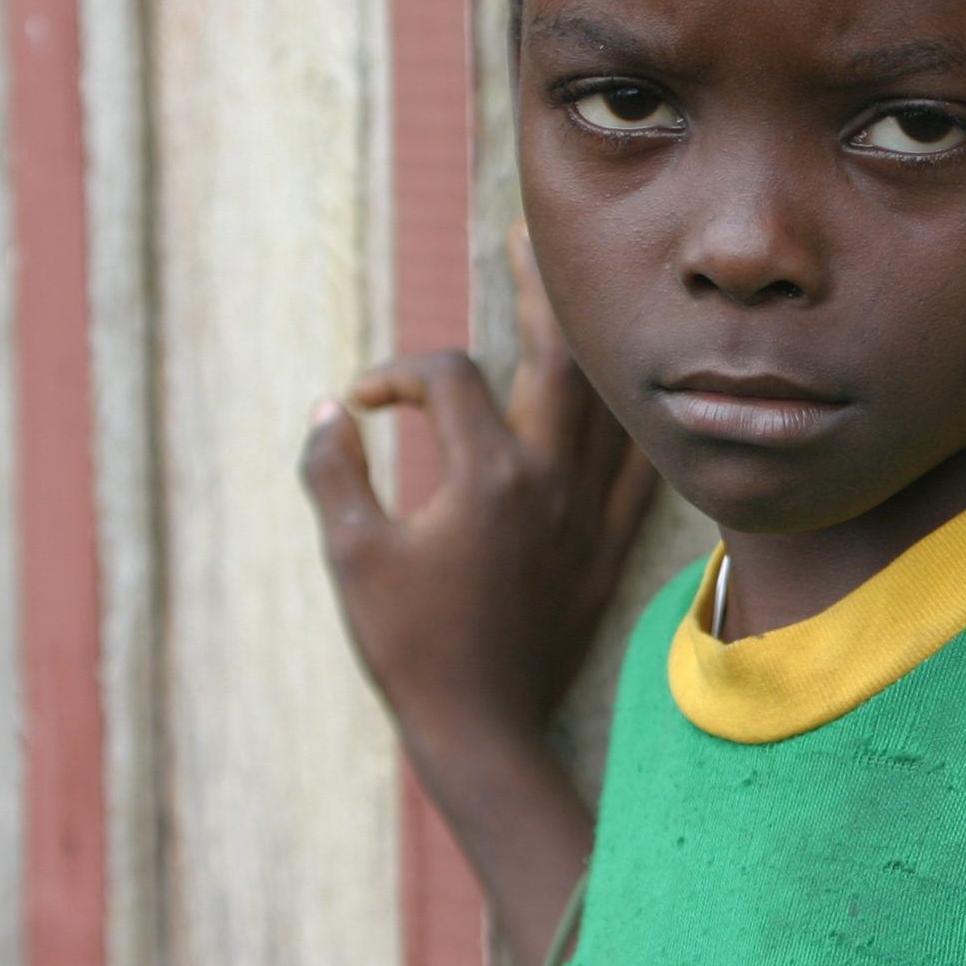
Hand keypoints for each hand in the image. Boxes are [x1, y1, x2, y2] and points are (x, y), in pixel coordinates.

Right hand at [300, 227, 659, 746]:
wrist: (483, 730)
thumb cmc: (411, 650)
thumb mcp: (352, 558)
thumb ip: (333, 472)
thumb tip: (330, 408)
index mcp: (488, 478)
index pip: (447, 377)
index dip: (398, 373)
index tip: (365, 402)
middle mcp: (550, 484)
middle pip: (559, 356)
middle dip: (540, 287)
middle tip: (525, 235)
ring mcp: (588, 515)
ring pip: (607, 404)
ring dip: (590, 345)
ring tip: (576, 299)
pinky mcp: (607, 547)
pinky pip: (635, 464)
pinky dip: (627, 421)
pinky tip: (625, 397)